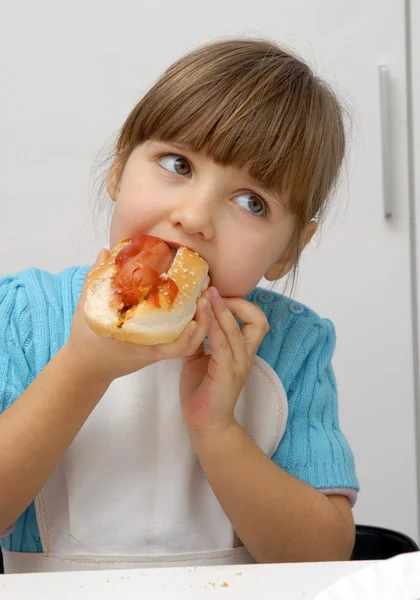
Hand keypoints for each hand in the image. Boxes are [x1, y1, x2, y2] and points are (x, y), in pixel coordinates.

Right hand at [65, 249, 211, 383]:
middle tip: (208, 294)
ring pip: (186, 344)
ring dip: (199, 324)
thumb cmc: (86, 340)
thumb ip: (96, 279)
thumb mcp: (88, 307)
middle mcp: (152, 349)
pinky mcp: (154, 350)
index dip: (192, 329)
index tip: (199, 306)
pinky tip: (192, 307)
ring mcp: (155, 351)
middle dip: (203, 320)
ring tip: (204, 299)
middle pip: (188, 343)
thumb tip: (106, 252)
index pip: (176, 344)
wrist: (84, 368)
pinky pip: (177, 342)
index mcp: (141, 343)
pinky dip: (188, 329)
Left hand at [180, 287, 269, 437]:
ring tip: (206, 295)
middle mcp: (244, 355)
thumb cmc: (202, 391)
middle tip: (214, 292)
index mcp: (241, 350)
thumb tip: (190, 317)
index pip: (255, 319)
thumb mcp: (199, 357)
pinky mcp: (225, 373)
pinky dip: (213, 328)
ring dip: (221, 310)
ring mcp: (237, 364)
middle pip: (259, 321)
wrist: (204, 423)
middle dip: (239, 302)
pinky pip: (222, 345)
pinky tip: (201, 318)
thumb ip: (199, 338)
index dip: (240, 304)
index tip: (217, 296)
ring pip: (238, 330)